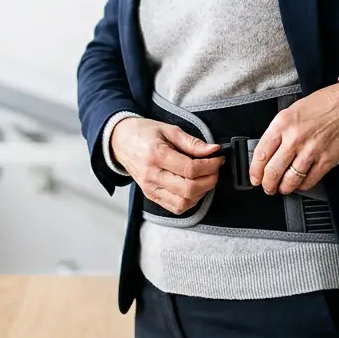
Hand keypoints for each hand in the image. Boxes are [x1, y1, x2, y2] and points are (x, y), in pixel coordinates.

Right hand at [110, 117, 224, 213]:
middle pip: (189, 189)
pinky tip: (194, 188)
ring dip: (201, 193)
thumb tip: (213, 150)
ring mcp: (150, 189)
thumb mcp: (169, 130)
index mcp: (156, 155)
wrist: (120, 141)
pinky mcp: (151, 196)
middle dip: (209, 180)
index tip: (218, 158)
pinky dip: (190, 201)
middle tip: (215, 169)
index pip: (190, 169)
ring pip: (183, 203)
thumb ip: (192, 142)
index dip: (210, 166)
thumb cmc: (144, 133)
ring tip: (205, 178)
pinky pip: (175, 207)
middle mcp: (152, 175)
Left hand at [249, 83, 338, 194]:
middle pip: (273, 171)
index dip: (255, 171)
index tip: (254, 177)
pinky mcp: (326, 160)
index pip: (261, 153)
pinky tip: (300, 184)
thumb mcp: (292, 111)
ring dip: (283, 188)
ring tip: (282, 188)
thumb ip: (279, 131)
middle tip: (267, 187)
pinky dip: (302, 186)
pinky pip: (310, 180)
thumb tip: (268, 151)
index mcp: (282, 124)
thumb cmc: (322, 105)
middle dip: (267, 184)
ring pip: (290, 179)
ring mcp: (311, 150)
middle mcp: (294, 138)